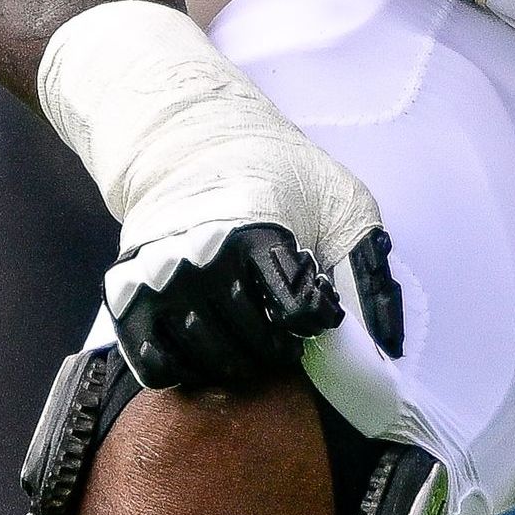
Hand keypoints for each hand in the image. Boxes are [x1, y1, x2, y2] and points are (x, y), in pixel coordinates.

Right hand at [36, 0, 397, 397]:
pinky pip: (159, 366)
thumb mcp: (340, 206)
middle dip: (281, 350)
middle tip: (286, 331)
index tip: (315, 307)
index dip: (314, 321)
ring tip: (252, 339)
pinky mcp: (127, 299)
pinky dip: (189, 370)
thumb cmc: (278, 176)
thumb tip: (387, 347)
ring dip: (240, 365)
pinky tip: (208, 347)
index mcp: (255, 233)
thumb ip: (365, 273)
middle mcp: (199, 261)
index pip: (294, 312)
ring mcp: (159, 283)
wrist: (189, 144)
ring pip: (210, 362)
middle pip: (255, 346)